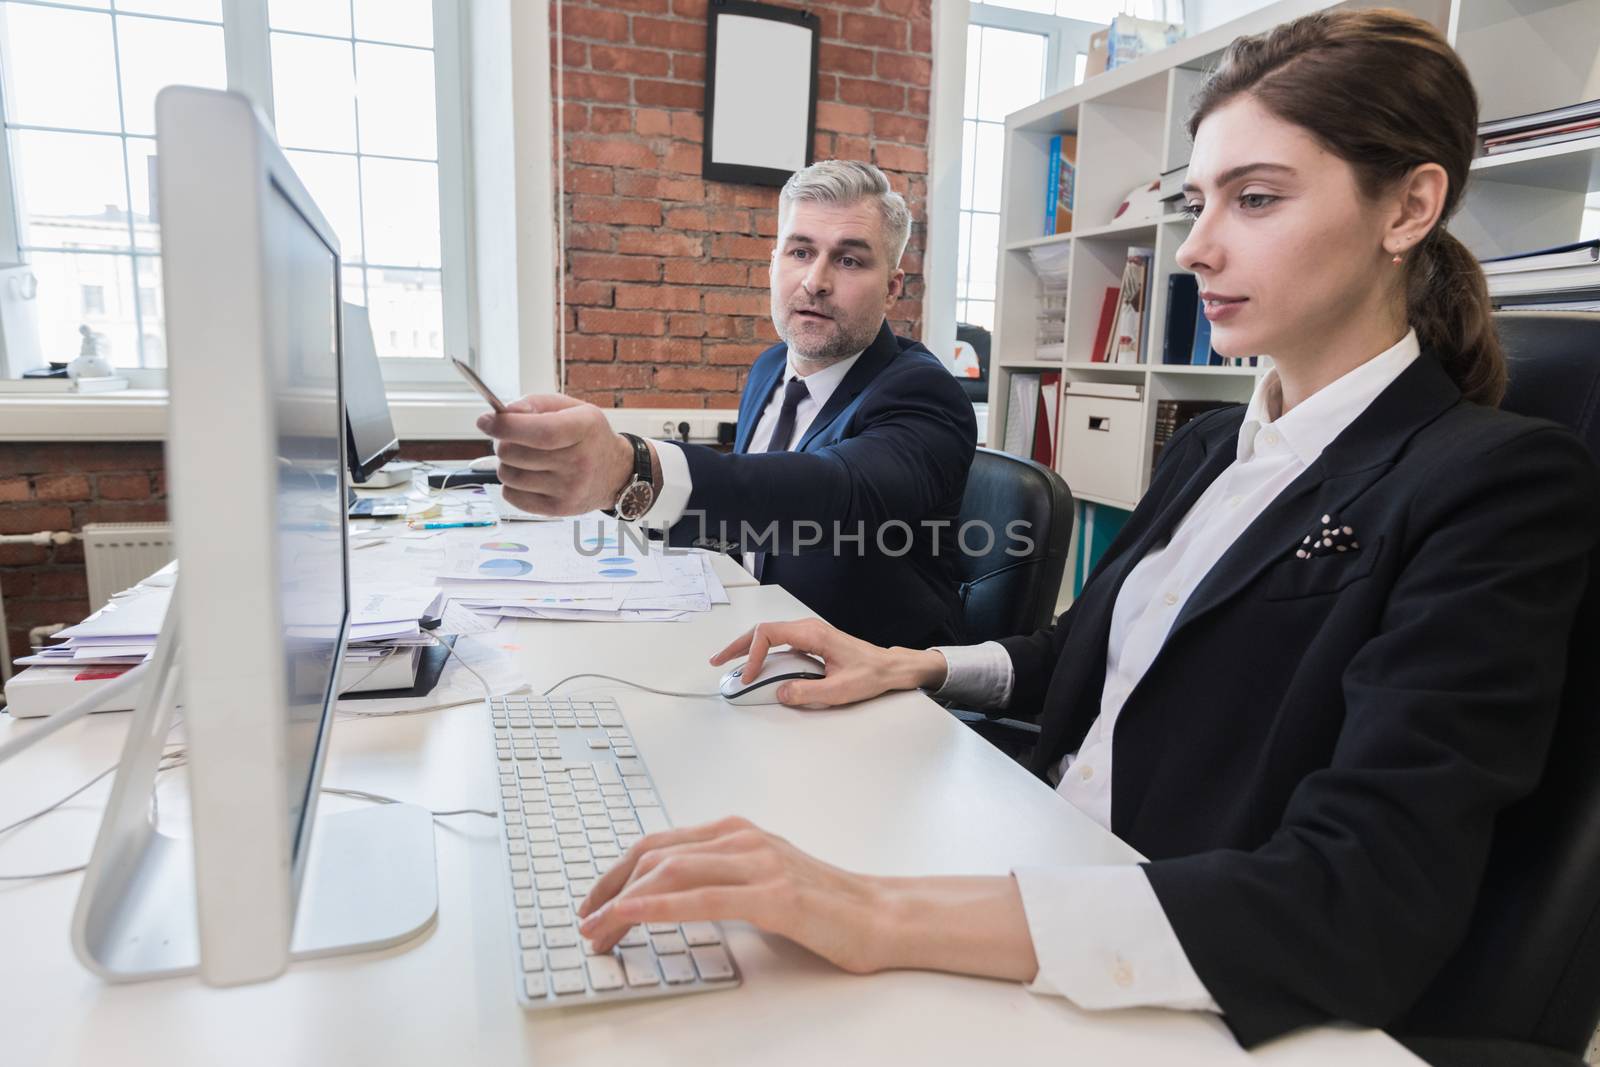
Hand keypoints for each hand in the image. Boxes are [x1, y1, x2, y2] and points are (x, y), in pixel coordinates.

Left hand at [475, 394, 634, 515]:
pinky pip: (512, 496)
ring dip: (506, 463)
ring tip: (522, 457)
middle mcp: (579, 462)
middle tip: (509, 438)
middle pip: (515, 453)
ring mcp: (569, 489)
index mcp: (584, 429)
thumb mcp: (570, 408)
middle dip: (501, 442)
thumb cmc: (587, 436)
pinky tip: (528, 475)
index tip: (484, 421)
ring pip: (509, 475)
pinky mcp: (558, 509)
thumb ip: (535, 404)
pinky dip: (511, 484)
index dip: (505, 426)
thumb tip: (502, 413)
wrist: (615, 473)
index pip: (539, 432)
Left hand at [577, 816, 888, 973]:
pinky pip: (703, 897)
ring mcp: (759, 863)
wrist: (880, 916)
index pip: (659, 844)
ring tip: (599, 932)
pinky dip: (659, 905)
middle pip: (654, 855)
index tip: (593, 904)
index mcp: (737, 833)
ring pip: (671, 871)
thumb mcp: (762, 880)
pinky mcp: (774, 896)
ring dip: (623, 903)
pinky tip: (635, 916)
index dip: (617, 873)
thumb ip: (720, 879)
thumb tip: (664, 898)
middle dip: (610, 890)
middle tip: (586, 925)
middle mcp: (743, 839)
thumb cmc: (824, 905)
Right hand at [709, 617, 947, 706]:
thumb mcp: (839, 690)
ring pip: (769, 636)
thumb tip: (779, 693)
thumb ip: (806, 692)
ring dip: (747, 648)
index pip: (769, 634)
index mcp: (812, 634)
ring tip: (730, 664)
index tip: (748, 676)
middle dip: (738, 646)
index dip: (752, 655)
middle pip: (762, 630)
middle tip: (718, 661)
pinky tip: (754, 667)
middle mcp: (808, 629)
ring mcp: (808, 634)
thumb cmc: (870, 674)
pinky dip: (762, 653)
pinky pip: (779, 644)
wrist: (888, 668)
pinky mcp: (810, 643)